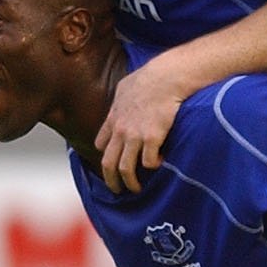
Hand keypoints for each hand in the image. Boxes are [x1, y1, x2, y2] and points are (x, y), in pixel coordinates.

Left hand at [96, 57, 187, 191]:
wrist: (165, 77)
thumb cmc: (149, 77)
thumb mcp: (125, 87)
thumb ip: (121, 99)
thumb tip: (123, 98)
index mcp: (114, 118)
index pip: (101, 143)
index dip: (105, 154)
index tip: (112, 163)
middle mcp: (121, 130)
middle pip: (108, 163)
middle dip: (111, 180)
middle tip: (117, 190)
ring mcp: (135, 136)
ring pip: (126, 169)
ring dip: (130, 182)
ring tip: (136, 189)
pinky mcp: (152, 138)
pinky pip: (149, 162)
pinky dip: (153, 166)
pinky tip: (160, 162)